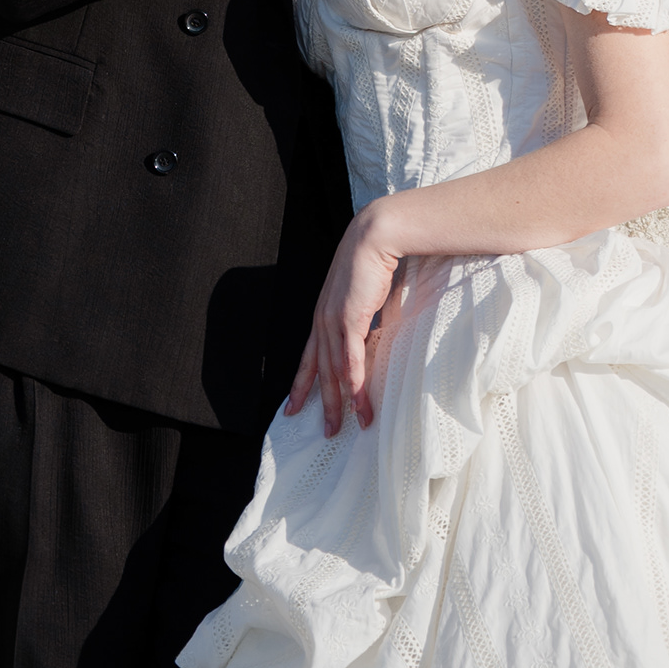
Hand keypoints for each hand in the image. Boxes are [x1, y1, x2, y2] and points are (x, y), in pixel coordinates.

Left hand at [286, 202, 403, 435]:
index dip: (301, 383)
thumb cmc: (370, 261)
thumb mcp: (363, 296)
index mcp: (323, 315)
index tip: (293, 407)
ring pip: (335, 369)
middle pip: (321, 370)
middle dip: (322, 403)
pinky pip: (351, 356)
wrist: (372, 236)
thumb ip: (364, 318)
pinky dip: (355, 380)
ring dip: (342, 400)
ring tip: (349, 424)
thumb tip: (376, 335)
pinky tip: (358, 399)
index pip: (309, 357)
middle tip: (326, 431)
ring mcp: (334, 320)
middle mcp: (323, 321)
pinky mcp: (350, 317)